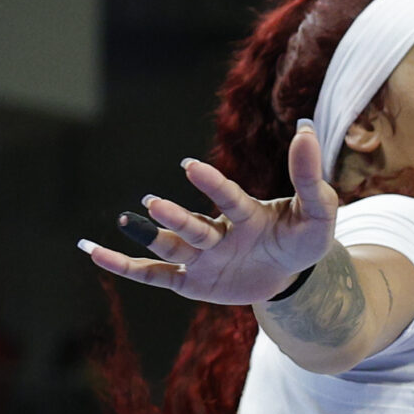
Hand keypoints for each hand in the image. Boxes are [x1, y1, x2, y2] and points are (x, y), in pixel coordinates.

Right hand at [78, 122, 336, 303]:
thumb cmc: (302, 237)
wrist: (293, 273)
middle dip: (176, 218)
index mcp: (246, 214)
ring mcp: (201, 257)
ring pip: (171, 247)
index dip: (213, 184)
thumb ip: (309, 176)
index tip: (190, 166)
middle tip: (153, 204)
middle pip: (194, 227)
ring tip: (127, 220)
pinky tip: (95, 253)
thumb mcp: (319, 212)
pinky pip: (154, 275)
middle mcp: (217, 233)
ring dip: (150, 236)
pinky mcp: (191, 282)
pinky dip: (125, 266)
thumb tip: (305, 131)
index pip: (229, 199)